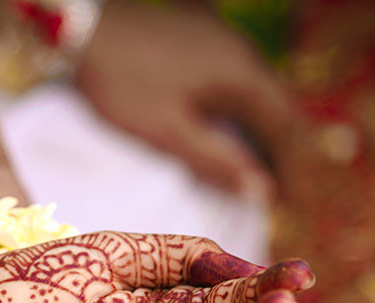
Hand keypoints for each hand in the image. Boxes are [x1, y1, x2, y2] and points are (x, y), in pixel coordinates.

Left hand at [77, 2, 302, 199]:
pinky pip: (238, 76)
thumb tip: (262, 192)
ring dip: (264, 129)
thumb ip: (216, 162)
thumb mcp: (166, 133)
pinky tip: (232, 128)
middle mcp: (241, 50)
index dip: (292, 167)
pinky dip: (243, 107)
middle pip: (279, 105)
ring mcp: (223, 38)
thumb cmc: (120, 84)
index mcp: (240, 74)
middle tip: (282, 192)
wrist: (81, 28)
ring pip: (260, 90)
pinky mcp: (203, 35)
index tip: (292, 203)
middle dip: (284, 150)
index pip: (285, 126)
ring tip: (260, 168)